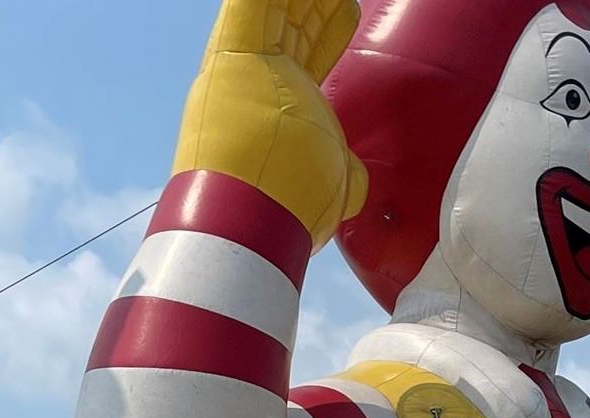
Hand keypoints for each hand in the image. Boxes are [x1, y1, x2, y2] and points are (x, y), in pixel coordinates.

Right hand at [180, 0, 366, 246]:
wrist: (254, 223)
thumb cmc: (291, 210)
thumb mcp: (332, 183)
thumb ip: (344, 170)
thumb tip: (357, 181)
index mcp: (281, 104)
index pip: (305, 54)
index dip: (326, 31)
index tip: (346, 12)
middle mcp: (257, 81)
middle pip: (291, 26)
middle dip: (314, 6)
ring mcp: (243, 68)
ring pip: (273, 8)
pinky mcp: (232, 56)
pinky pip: (251, 4)